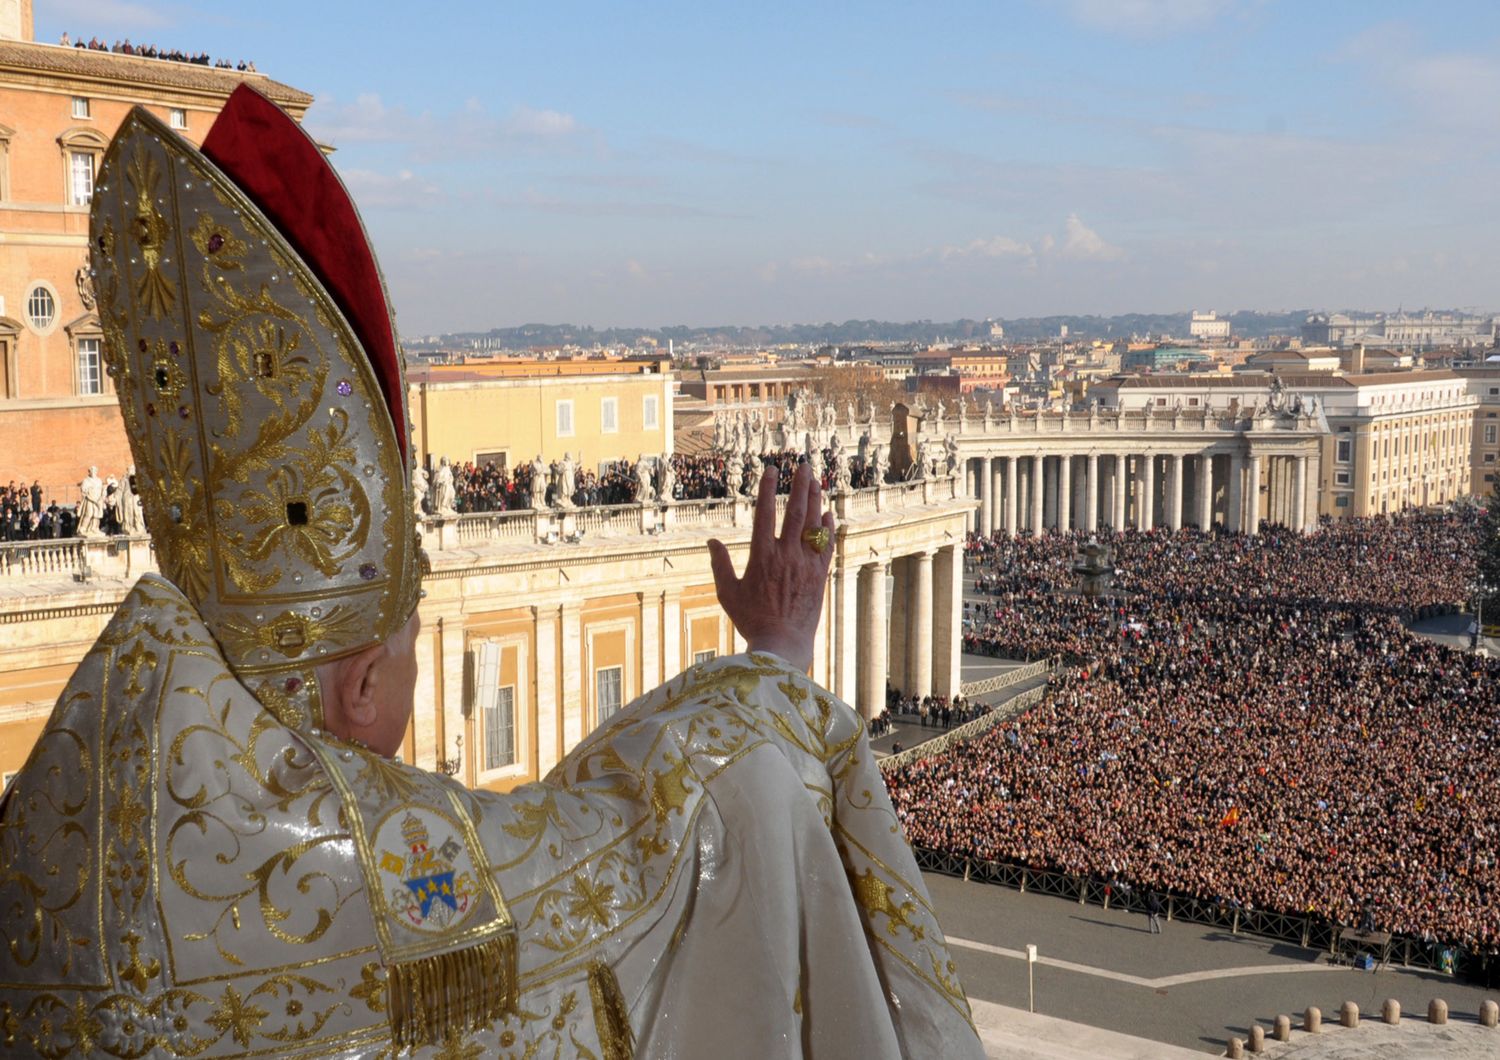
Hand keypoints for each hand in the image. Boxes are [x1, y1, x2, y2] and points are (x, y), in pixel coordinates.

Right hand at [708, 462, 834, 671]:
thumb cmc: (751, 620)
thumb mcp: (728, 594)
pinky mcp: (820, 576)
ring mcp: (806, 565)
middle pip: (795, 512)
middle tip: (802, 465)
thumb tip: (712, 542)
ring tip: (815, 480)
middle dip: (799, 486)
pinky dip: (827, 527)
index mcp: (761, 557)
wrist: (783, 644)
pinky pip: (826, 545)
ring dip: (815, 499)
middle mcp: (786, 556)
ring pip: (813, 525)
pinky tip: (827, 513)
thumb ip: (720, 565)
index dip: (767, 489)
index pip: (765, 513)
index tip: (770, 470)